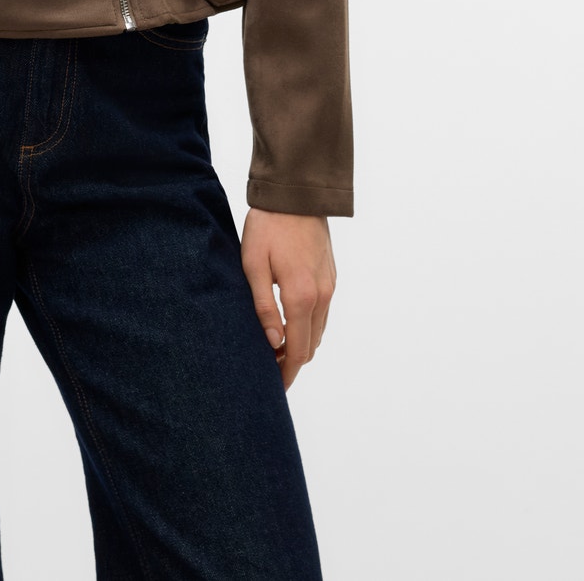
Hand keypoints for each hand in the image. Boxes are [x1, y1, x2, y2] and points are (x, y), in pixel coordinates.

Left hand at [240, 207, 336, 390]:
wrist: (296, 195)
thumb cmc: (268, 227)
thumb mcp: (253, 265)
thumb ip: (263, 306)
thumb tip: (273, 342)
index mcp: (301, 296)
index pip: (298, 350)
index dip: (287, 373)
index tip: (274, 387)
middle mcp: (322, 296)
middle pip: (311, 346)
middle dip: (293, 362)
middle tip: (269, 370)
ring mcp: (330, 286)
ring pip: (319, 331)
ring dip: (301, 344)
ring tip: (276, 349)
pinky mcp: (331, 276)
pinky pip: (323, 313)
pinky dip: (309, 327)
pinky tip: (290, 323)